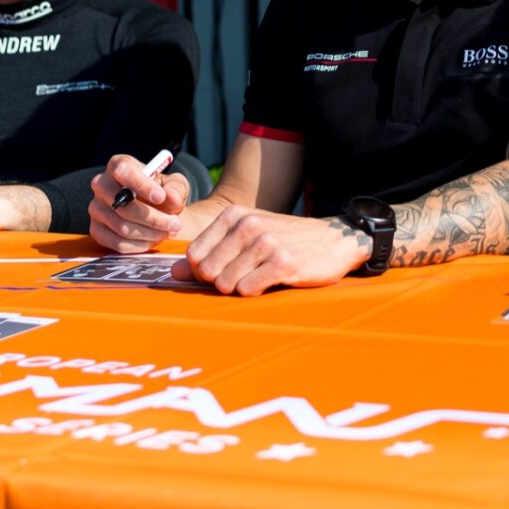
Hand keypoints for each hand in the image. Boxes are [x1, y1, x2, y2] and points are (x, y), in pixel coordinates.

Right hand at [88, 153, 189, 252]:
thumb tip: (171, 197)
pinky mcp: (96, 230)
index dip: (142, 185)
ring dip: (150, 233)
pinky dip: (139, 245)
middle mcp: (102, 184)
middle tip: (176, 224)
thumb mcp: (175, 184)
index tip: (160, 197)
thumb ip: (177, 188)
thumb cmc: (162, 191)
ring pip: (122, 227)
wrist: (154, 210)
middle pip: (122, 205)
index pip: (124, 172)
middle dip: (153, 218)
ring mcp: (96, 208)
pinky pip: (117, 243)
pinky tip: (154, 239)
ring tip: (169, 232)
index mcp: (119, 165)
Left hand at [176, 206, 370, 296]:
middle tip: (245, 276)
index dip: (204, 272)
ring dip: (240, 288)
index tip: (225, 271)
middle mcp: (247, 224)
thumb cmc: (286, 241)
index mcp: (234, 215)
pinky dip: (256, 292)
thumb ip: (210, 254)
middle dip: (220, 282)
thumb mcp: (246, 238)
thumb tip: (173, 274)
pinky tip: (271, 282)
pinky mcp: (283, 262)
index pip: (194, 255)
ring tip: (260, 277)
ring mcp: (265, 242)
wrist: (334, 240)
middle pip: (207, 272)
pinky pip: (247, 291)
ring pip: (225, 284)